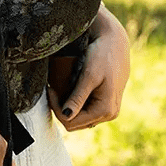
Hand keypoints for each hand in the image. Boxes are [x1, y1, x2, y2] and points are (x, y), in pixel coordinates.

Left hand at [48, 4, 129, 131]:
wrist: (116, 42)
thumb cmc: (102, 55)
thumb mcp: (89, 75)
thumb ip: (78, 97)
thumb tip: (66, 116)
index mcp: (105, 110)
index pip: (71, 121)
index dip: (56, 107)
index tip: (50, 88)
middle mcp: (109, 114)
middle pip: (75, 123)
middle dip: (61, 107)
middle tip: (53, 87)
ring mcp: (109, 110)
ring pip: (81, 118)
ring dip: (68, 106)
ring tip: (60, 88)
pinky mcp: (107, 103)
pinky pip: (87, 111)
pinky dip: (76, 103)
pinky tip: (70, 90)